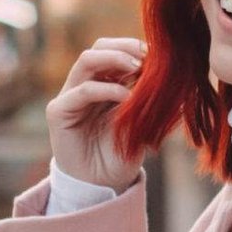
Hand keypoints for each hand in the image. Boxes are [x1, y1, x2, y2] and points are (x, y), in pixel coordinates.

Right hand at [46, 38, 146, 192]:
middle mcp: (86, 84)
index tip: (159, 53)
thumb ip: (149, 98)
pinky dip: (106, 89)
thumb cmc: (122, 154)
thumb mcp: (142, 121)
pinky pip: (82, 90)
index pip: (116, 51)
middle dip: (125, 45)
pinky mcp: (59, 112)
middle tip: (147, 55)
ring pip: (87, 59)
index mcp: (105, 82)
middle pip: (99, 47)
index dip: (136, 47)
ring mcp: (70, 96)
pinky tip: (126, 97)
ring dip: (114, 58)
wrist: (102, 185)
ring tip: (137, 66)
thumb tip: (173, 73)